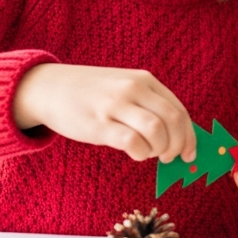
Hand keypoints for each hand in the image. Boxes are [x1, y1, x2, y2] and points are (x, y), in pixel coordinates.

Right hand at [12, 64, 195, 163]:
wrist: (48, 88)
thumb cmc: (92, 94)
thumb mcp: (124, 88)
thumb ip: (149, 105)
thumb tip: (177, 137)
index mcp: (145, 80)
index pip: (179, 110)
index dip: (189, 135)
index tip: (189, 152)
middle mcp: (133, 89)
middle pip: (173, 121)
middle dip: (178, 145)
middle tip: (170, 157)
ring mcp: (115, 105)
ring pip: (156, 131)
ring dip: (159, 149)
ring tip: (149, 152)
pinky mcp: (99, 124)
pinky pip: (132, 142)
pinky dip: (140, 153)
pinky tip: (134, 153)